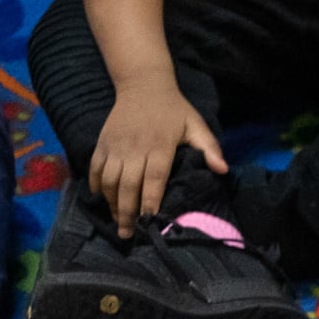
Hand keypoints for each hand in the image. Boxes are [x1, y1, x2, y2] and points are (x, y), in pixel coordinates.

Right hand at [90, 82, 222, 235]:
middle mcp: (135, 148)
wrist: (143, 84)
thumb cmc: (173, 109)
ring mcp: (116, 145)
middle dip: (127, 213)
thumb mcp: (195, 125)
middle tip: (128, 234)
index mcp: (160, 146)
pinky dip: (96, 186)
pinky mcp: (102, 142)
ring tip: (117, 221)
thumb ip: (209, 147)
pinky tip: (101, 200)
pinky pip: (96, 169)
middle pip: (128, 186)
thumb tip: (223, 170)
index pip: (154, 179)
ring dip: (111, 204)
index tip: (149, 222)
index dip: (150, 202)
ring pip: (109, 181)